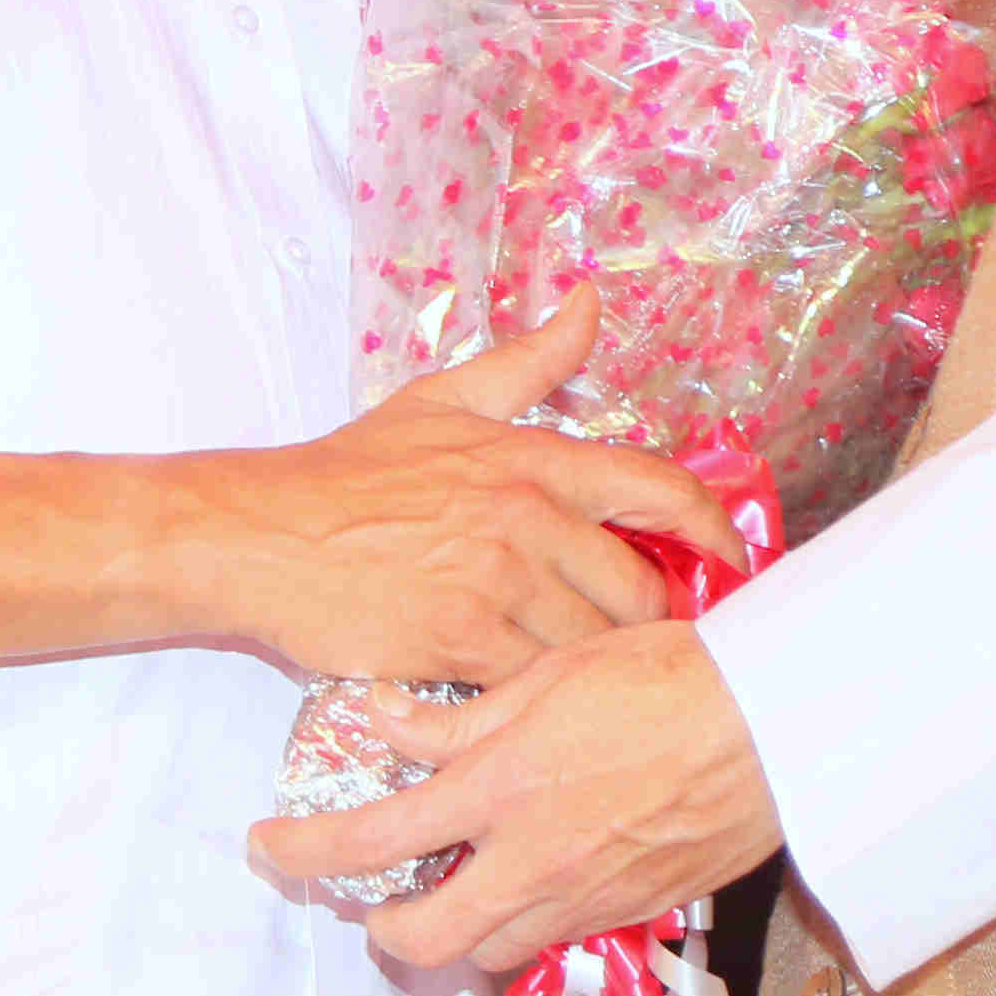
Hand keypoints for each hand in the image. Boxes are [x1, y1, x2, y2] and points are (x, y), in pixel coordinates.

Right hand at [159, 291, 745, 687]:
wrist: (263, 534)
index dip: (712, 532)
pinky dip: (541, 691)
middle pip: (638, 586)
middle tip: (649, 638)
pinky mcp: (463, 642)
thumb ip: (530, 360)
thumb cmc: (348, 472)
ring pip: (592, 641)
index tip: (732, 561)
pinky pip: (537, 680)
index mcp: (531, 458)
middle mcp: (526, 516)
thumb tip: (590, 303)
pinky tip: (531, 692)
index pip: (659, 489)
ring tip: (591, 672)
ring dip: (596, 662)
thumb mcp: (443, 400)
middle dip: (651, 619)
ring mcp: (497, 581)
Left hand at [249, 618, 782, 973]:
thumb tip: (384, 722)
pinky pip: (557, 934)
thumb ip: (459, 717)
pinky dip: (526, 916)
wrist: (779, 724)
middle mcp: (534, 860)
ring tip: (450, 882)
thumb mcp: (548, 675)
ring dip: (458, 929)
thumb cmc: (665, 675)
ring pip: (493, 949)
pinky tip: (533, 870)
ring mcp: (586, 896)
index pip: (374, 842)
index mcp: (501, 791)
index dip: (306, 853)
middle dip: (383, 930)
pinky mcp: (634, 910)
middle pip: (427, 940)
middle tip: (369, 897)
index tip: (269, 847)